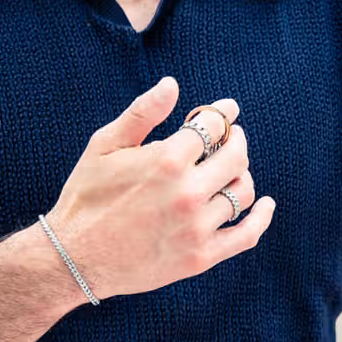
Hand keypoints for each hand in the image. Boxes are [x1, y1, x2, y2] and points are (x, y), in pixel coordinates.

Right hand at [45, 77, 275, 301]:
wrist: (75, 257)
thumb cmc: (86, 196)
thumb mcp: (105, 146)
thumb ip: (142, 113)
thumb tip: (172, 84)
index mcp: (167, 160)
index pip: (214, 125)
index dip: (222, 113)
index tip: (225, 110)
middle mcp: (188, 193)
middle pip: (237, 155)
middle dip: (236, 140)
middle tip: (229, 138)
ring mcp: (197, 227)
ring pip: (243, 191)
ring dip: (241, 174)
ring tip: (229, 170)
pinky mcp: (201, 256)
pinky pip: (247, 234)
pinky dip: (262, 217)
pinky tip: (266, 205)